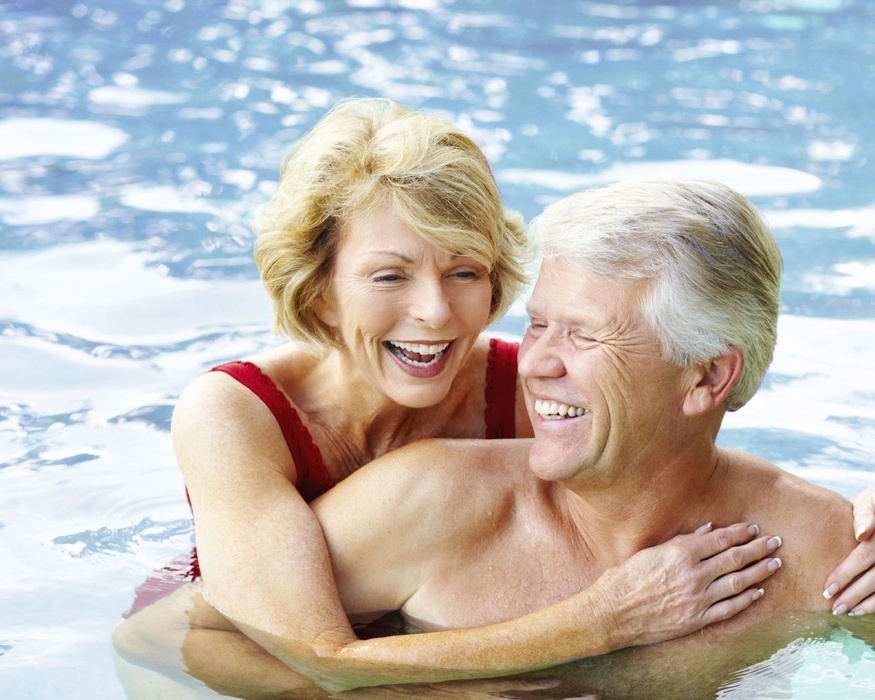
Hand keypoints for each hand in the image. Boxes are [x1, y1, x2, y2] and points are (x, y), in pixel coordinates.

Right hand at [593, 522, 782, 647]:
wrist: (613, 612)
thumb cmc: (626, 578)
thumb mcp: (651, 551)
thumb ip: (682, 541)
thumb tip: (708, 530)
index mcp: (679, 553)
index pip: (719, 539)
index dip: (740, 532)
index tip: (754, 527)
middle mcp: (692, 575)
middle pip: (734, 558)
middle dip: (757, 548)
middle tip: (776, 541)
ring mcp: (697, 599)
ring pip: (737, 583)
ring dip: (759, 571)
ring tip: (775, 563)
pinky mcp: (697, 619)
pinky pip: (729, 609)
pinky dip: (746, 599)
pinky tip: (758, 591)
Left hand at [821, 486, 874, 614]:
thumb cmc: (872, 505)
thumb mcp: (868, 503)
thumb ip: (864, 516)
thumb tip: (862, 533)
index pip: (866, 555)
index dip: (847, 573)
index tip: (828, 587)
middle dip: (853, 592)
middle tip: (831, 604)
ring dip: (865, 602)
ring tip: (843, 610)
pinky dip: (874, 603)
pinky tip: (858, 610)